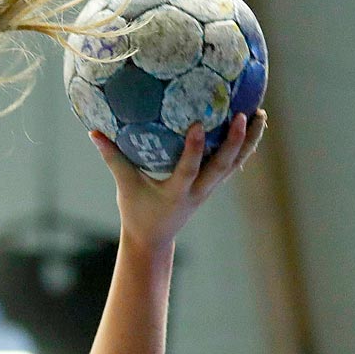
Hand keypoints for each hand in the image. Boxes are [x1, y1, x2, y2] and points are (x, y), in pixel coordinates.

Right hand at [93, 108, 266, 253]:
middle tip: (243, 115)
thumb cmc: (137, 212)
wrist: (153, 239)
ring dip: (249, 141)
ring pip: (235, 164)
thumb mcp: (125, 187)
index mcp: (175, 193)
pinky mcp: (213, 186)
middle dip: (235, 143)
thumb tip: (94, 133)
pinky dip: (245, 147)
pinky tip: (254, 125)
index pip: (188, 170)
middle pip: (222, 166)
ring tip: (260, 114)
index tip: (198, 124)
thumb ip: (113, 159)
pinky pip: (234, 165)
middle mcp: (197, 191)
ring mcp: (209, 189)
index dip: (194, 149)